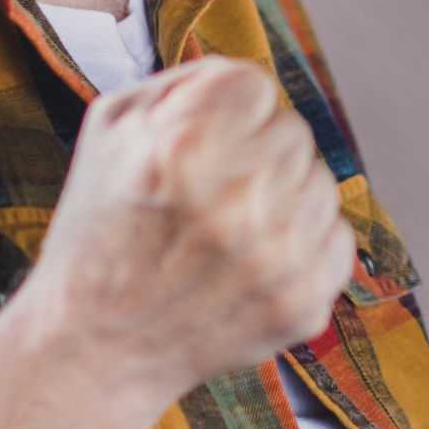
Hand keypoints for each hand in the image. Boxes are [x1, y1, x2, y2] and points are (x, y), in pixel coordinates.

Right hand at [17, 56, 356, 400]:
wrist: (92, 348)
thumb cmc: (99, 229)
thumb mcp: (110, 129)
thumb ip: (186, 83)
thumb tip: (252, 80)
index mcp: (183, 147)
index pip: (256, 86)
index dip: (228, 111)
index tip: (204, 143)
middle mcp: (237, 200)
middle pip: (292, 133)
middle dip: (254, 155)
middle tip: (209, 196)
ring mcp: (275, 257)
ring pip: (321, 184)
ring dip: (283, 199)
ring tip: (228, 233)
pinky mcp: (300, 303)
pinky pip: (336, 239)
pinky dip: (302, 247)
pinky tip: (252, 265)